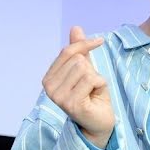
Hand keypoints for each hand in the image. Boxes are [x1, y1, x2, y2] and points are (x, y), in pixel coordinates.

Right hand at [42, 26, 114, 147]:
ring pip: (85, 68)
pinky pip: (92, 79)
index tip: (99, 41)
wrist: (99, 122)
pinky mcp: (71, 103)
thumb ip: (80, 51)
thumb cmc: (92, 96)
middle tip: (91, 87)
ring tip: (92, 92)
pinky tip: (95, 97)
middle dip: (92, 70)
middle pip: (78, 60)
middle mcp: (49, 88)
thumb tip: (75, 28)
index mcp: (49, 78)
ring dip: (96, 79)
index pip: (67, 51)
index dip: (85, 44)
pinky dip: (100, 85)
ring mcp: (58, 97)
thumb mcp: (87, 70)